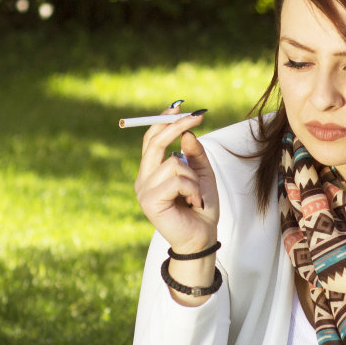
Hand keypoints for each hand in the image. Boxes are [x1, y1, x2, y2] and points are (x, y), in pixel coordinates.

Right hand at [133, 105, 218, 254]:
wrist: (201, 238)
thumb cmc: (201, 208)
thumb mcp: (202, 175)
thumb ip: (194, 154)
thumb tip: (188, 133)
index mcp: (151, 171)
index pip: (151, 139)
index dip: (163, 120)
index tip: (179, 106)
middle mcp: (143, 178)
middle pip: (154, 142)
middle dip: (176, 126)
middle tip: (197, 116)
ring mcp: (144, 190)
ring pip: (173, 164)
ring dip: (193, 178)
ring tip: (196, 196)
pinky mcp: (150, 201)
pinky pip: (177, 180)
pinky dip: (192, 189)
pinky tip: (193, 202)